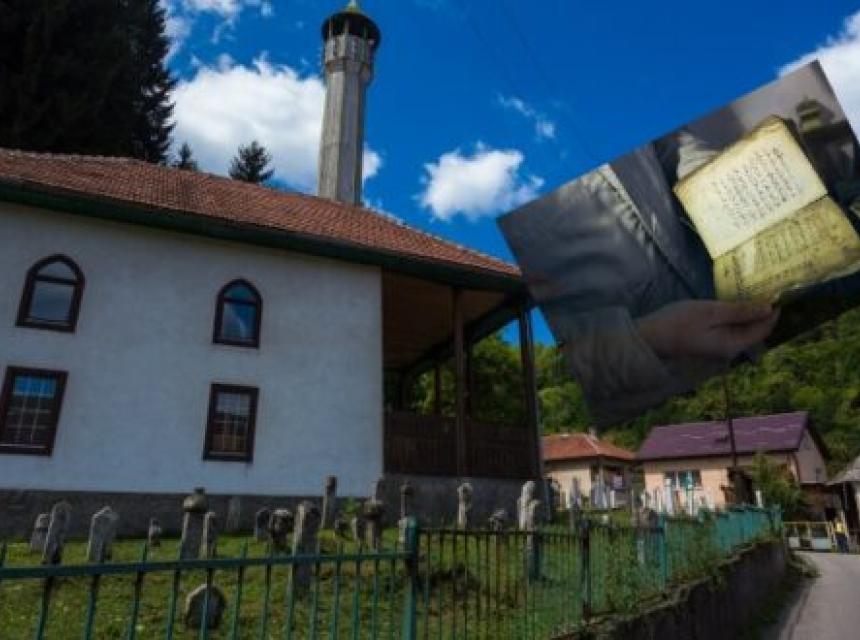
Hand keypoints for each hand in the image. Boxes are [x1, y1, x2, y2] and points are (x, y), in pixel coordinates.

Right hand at [636, 300, 778, 359]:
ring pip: (741, 330)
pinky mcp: (708, 341)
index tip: (778, 290)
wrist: (648, 337)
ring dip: (748, 314)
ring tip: (751, 292)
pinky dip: (734, 317)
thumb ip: (740, 311)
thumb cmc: (679, 322)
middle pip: (754, 331)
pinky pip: (729, 329)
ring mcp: (718, 346)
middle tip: (766, 287)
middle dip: (762, 312)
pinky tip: (731, 304)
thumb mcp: (711, 312)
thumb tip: (769, 308)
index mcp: (733, 344)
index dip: (773, 311)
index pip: (763, 329)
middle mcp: (729, 349)